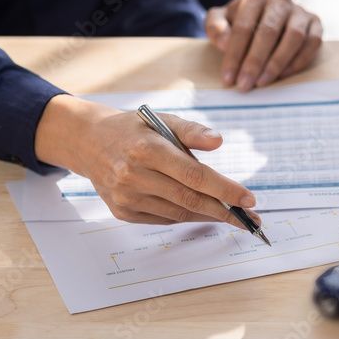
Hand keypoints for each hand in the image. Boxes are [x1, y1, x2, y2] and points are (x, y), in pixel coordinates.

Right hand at [34, 95, 258, 226]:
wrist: (88, 142)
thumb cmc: (133, 130)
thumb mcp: (161, 119)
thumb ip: (192, 131)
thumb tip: (219, 141)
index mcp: (147, 150)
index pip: (194, 175)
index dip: (224, 189)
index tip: (249, 198)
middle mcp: (134, 176)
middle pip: (189, 199)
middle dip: (224, 210)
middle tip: (250, 217)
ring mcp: (127, 198)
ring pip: (178, 213)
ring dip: (208, 215)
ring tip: (231, 214)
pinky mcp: (123, 212)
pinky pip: (164, 219)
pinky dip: (186, 215)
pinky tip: (201, 211)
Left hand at [206, 0, 322, 90]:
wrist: (269, 15)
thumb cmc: (242, 21)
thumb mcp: (221, 19)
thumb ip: (216, 27)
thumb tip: (225, 43)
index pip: (243, 27)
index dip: (234, 55)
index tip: (228, 78)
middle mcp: (281, 0)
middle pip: (268, 32)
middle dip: (254, 63)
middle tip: (245, 85)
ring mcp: (300, 11)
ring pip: (293, 38)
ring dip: (277, 63)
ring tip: (263, 83)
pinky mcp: (316, 23)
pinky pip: (312, 43)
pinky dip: (298, 62)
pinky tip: (283, 76)